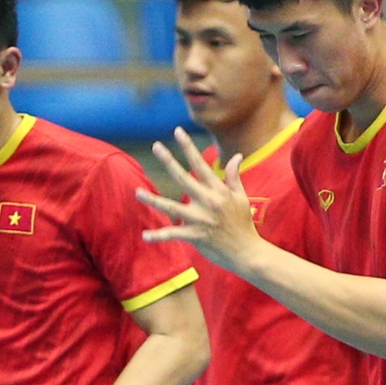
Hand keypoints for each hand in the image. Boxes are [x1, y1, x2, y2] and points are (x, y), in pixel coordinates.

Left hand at [136, 128, 265, 276]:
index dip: (189, 147)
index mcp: (218, 191)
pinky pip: (174, 235)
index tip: (178, 131)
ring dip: (153, 200)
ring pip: (171, 207)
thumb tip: (237, 156)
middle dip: (169, 161)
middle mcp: (208, 202)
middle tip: (156, 146)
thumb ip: (234, 176)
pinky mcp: (196, 236)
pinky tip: (145, 236)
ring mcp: (200, 220)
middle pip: (183, 178)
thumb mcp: (241, 198)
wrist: (248, 252)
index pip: (201, 165)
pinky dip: (159, 236)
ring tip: (138, 192)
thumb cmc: (244, 224)